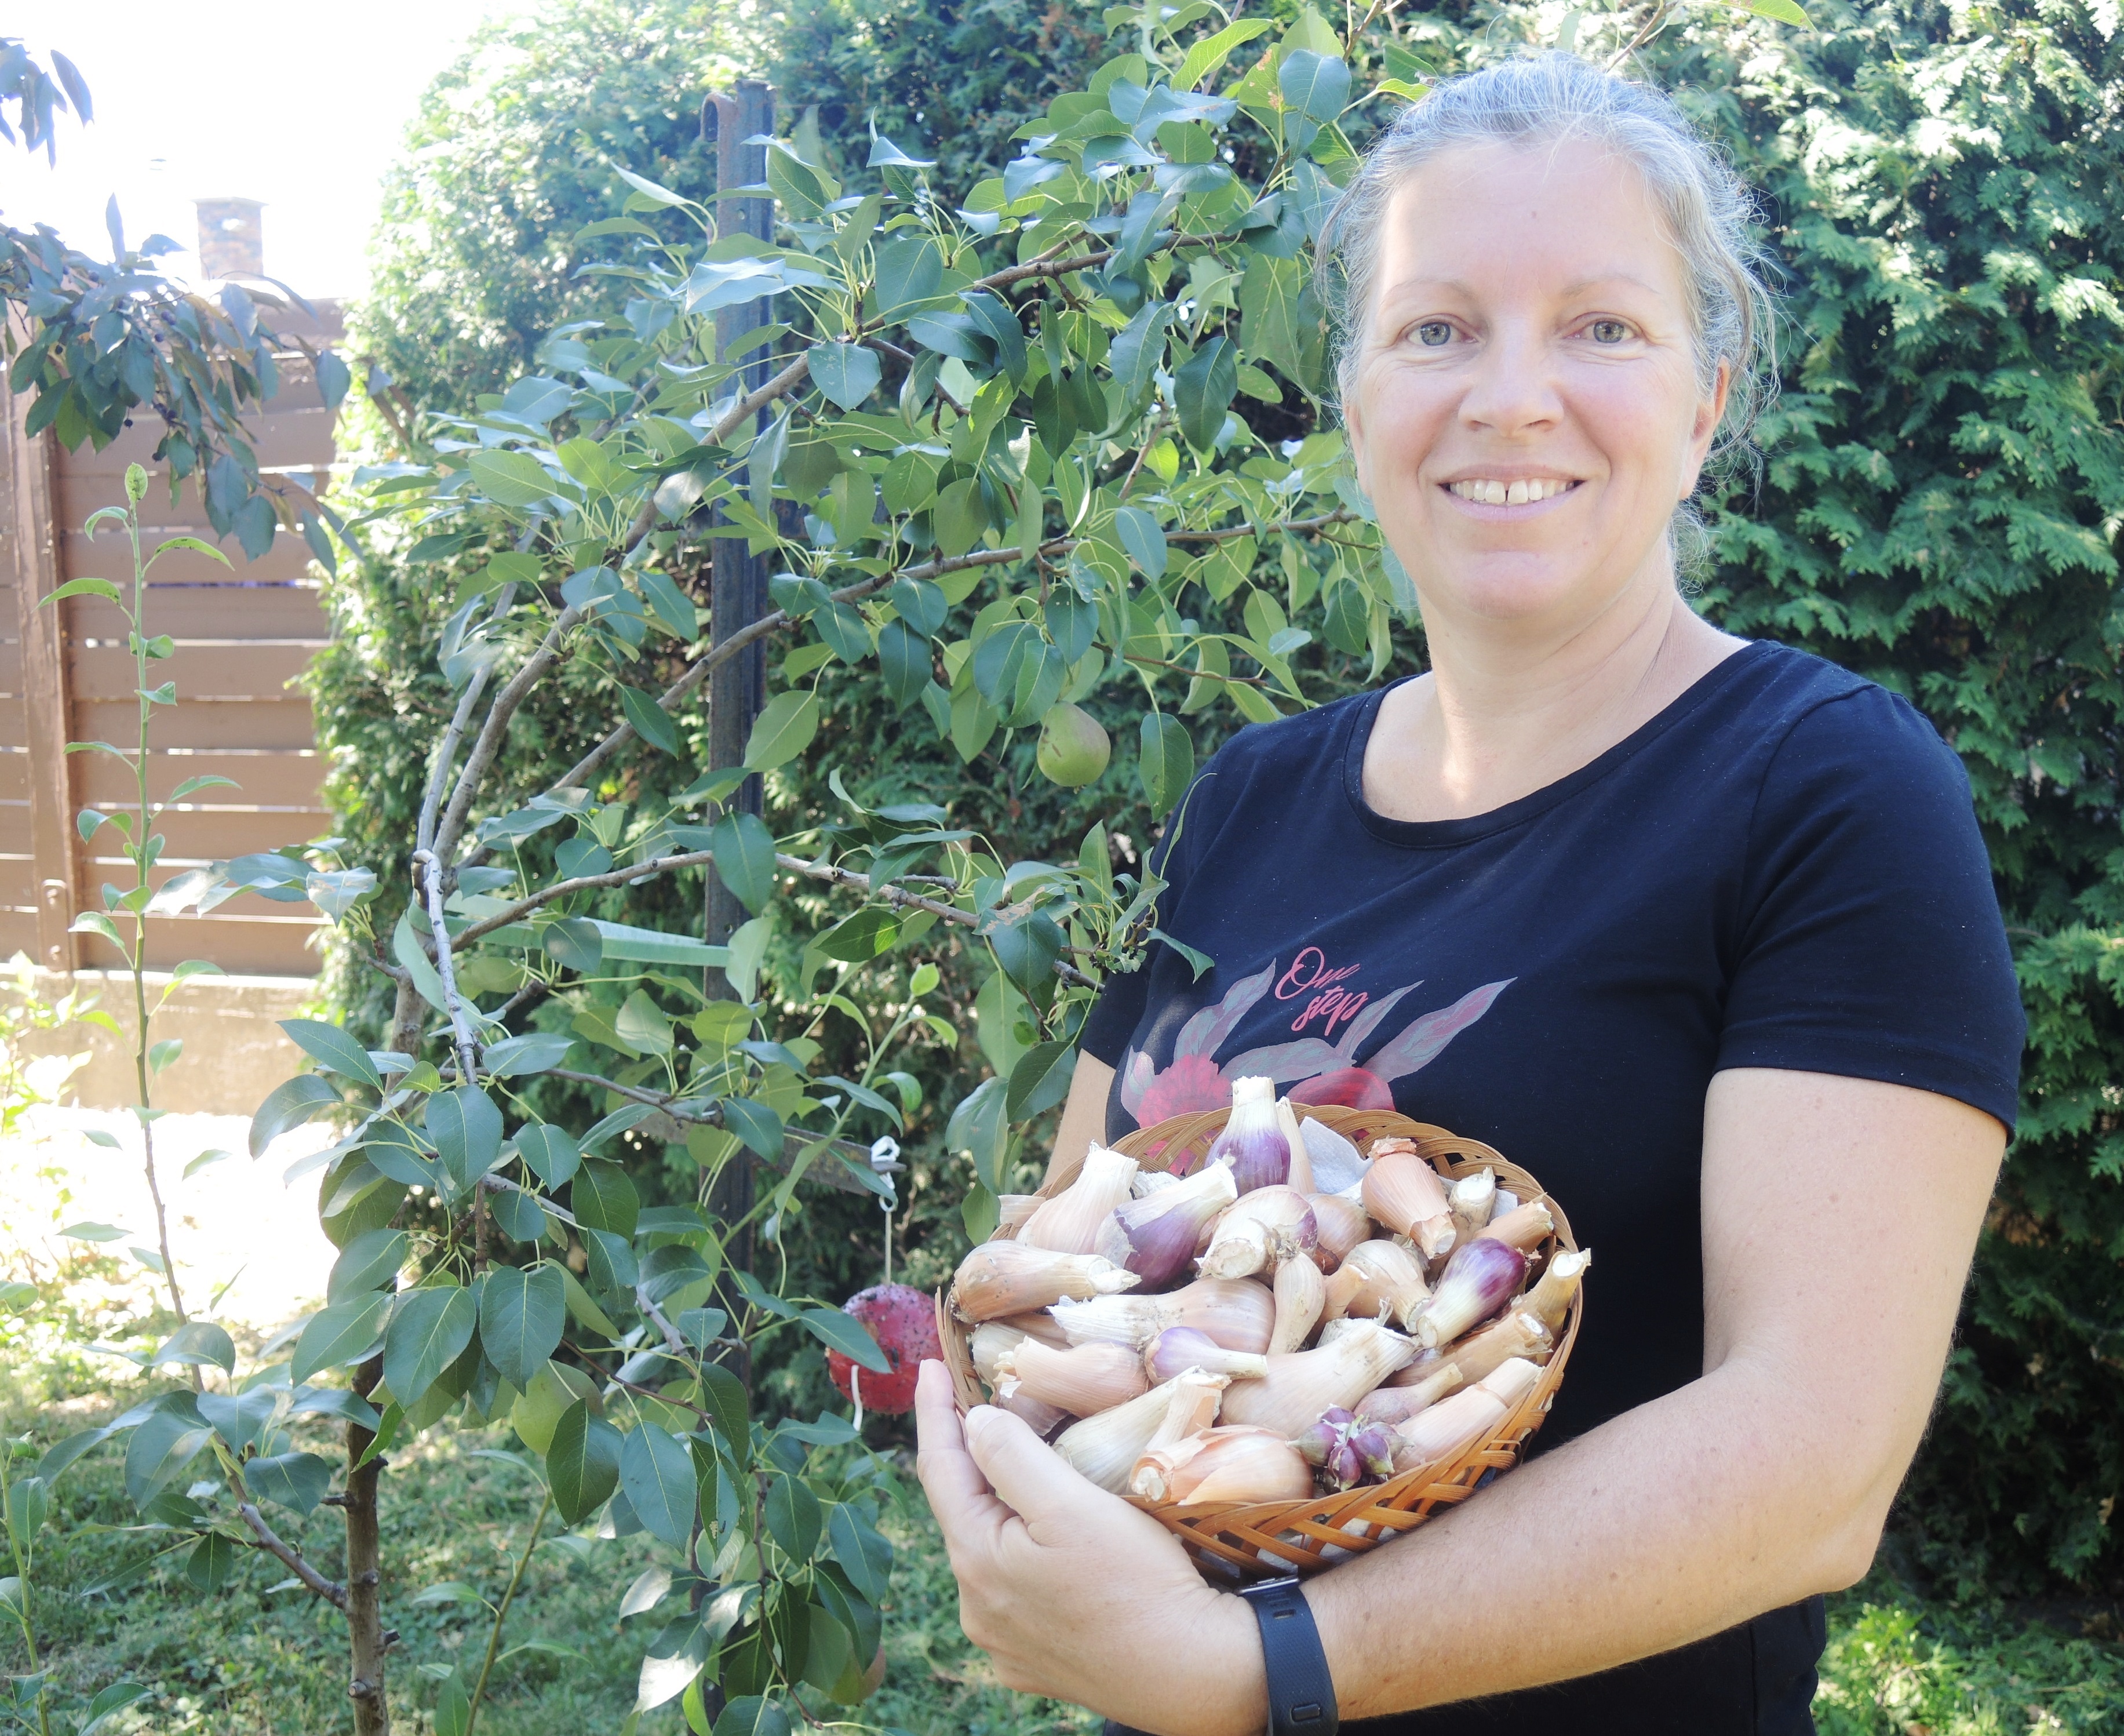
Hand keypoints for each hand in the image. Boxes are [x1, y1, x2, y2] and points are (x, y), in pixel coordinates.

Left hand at [914, 1361, 1264, 1735]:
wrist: (1192, 1674)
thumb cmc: (1138, 1584)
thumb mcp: (1072, 1505)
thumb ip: (1012, 1456)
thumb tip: (975, 1422)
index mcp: (977, 1563)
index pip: (939, 1470)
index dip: (934, 1412)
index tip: (930, 1366)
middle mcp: (978, 1608)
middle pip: (965, 1512)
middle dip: (972, 1459)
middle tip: (983, 1403)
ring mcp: (1005, 1641)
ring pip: (992, 1551)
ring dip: (1002, 1507)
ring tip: (1027, 1468)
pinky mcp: (1036, 1661)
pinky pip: (1018, 1591)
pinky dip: (1025, 1553)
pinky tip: (1053, 1540)